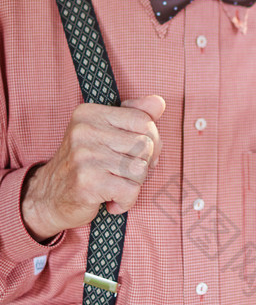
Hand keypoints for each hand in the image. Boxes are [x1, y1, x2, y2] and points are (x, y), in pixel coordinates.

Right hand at [21, 95, 165, 241]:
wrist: (48, 198)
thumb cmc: (85, 165)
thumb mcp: (105, 132)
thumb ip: (134, 115)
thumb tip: (159, 102)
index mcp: (90, 114)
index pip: (143, 120)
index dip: (150, 140)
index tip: (134, 154)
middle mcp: (85, 131)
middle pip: (146, 145)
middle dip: (143, 164)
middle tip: (122, 173)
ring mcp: (85, 156)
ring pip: (141, 169)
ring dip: (133, 184)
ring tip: (114, 185)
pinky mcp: (88, 182)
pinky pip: (131, 191)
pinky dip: (126, 201)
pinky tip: (110, 200)